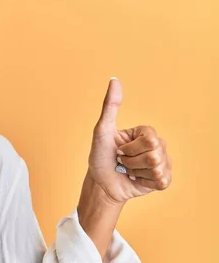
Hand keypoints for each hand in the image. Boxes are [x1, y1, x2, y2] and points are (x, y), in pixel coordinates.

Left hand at [86, 78, 172, 205]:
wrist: (101, 183)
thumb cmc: (100, 156)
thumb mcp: (102, 130)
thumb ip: (110, 105)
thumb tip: (114, 79)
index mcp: (145, 133)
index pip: (150, 139)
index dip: (130, 148)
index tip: (118, 149)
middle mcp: (157, 145)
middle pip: (155, 154)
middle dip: (132, 161)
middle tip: (122, 161)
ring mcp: (162, 162)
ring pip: (157, 168)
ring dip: (136, 172)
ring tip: (128, 170)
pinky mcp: (163, 179)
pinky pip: (161, 180)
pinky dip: (143, 182)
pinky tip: (136, 179)